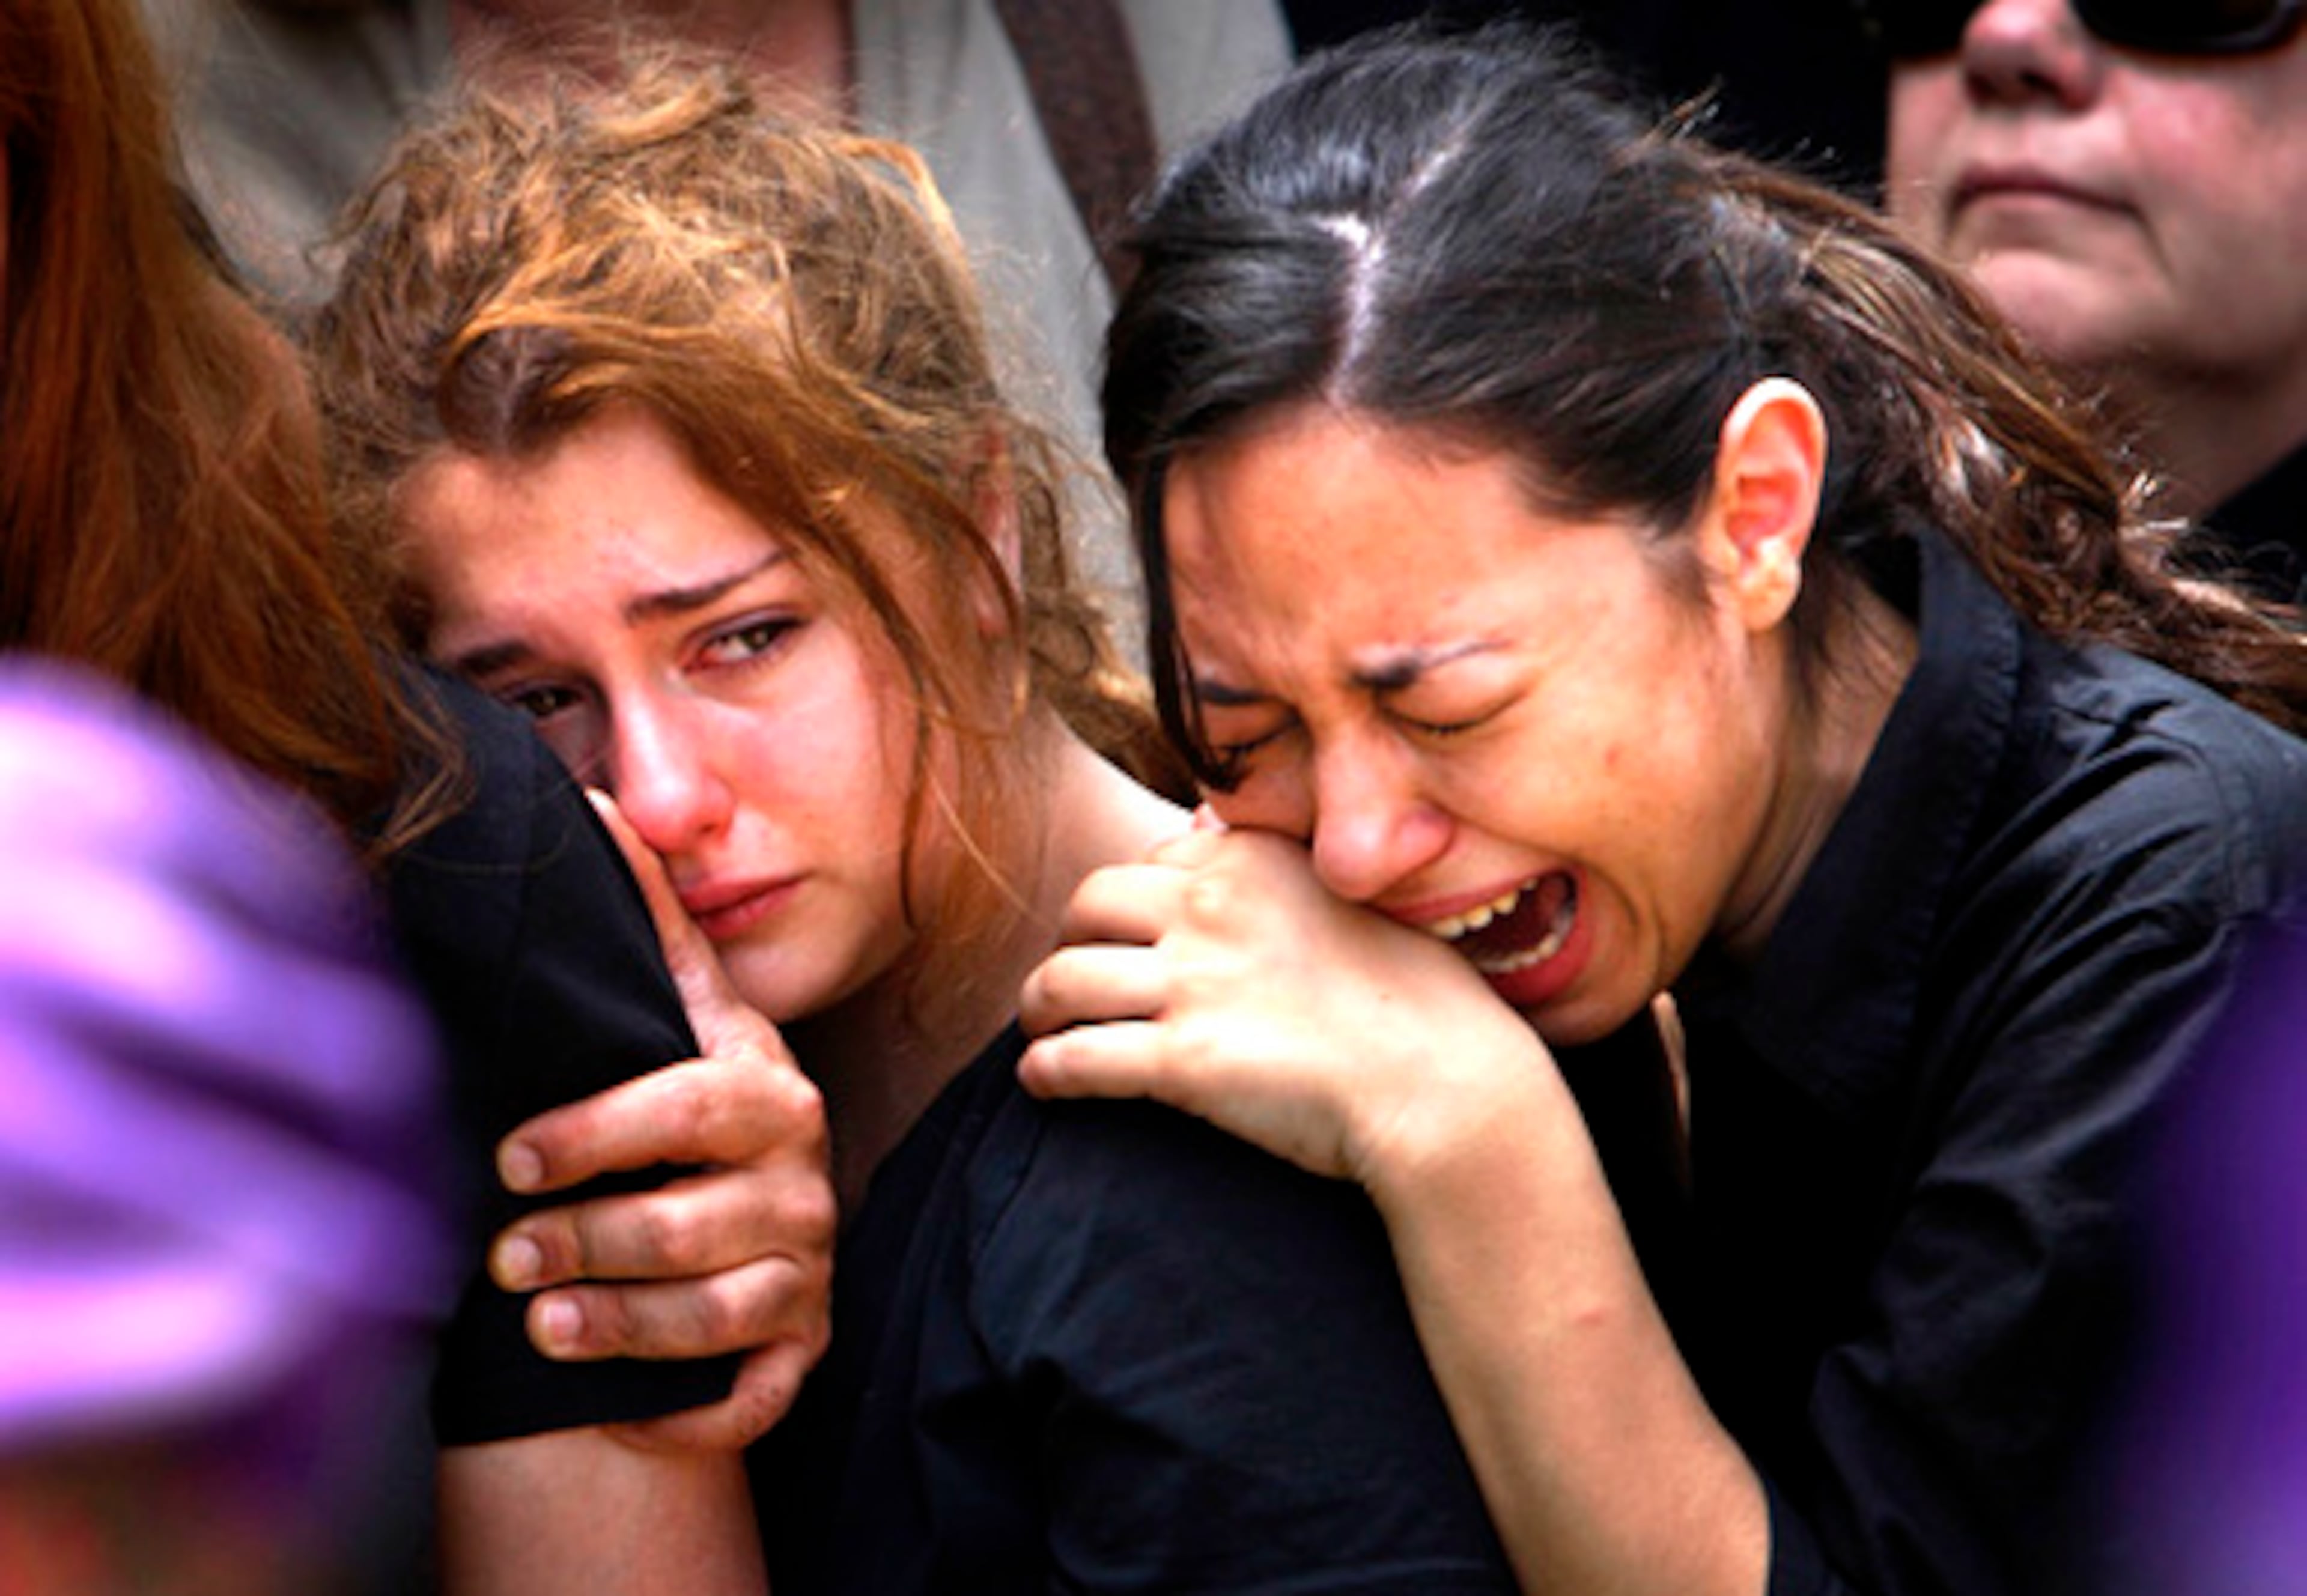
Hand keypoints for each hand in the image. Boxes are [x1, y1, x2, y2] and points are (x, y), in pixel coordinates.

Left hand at [487, 792, 834, 1450]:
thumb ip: (652, 919)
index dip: (599, 1133)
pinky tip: (631, 1419)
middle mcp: (801, 1183)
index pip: (689, 1108)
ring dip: (624, 1329)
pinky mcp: (802, 1348)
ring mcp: (806, 1269)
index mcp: (767, 1095)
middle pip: (696, 1222)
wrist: (759, 1201)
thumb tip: (594, 803)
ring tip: (538, 1326)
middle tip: (503, 1257)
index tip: (511, 1155)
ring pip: (719, 1316)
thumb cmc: (696, 1102)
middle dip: (593, 1240)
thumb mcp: (685, 1009)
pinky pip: (760, 1397)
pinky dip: (700, 1416)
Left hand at [1018, 826, 1550, 1189]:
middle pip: (1088, 905)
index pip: (1149, 863)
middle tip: (1072, 981)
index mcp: (1250, 862)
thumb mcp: (1348, 896)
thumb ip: (1269, 865)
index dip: (1133, 905)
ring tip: (1042, 1031)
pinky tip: (1043, 1084)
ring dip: (1037, 1008)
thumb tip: (1198, 823)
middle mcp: (1212, 910)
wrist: (1446, 1081)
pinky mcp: (1182, 1061)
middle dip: (1069, 941)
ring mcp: (1194, 985)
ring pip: (1061, 980)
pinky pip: (1073, 1059)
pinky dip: (1044, 1072)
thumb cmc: (1413, 997)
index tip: (1132, 940)